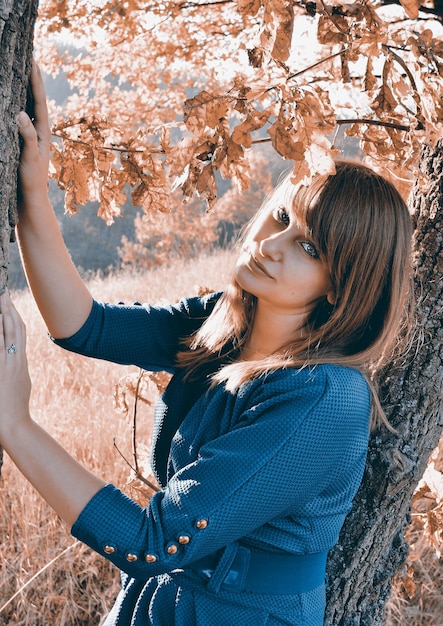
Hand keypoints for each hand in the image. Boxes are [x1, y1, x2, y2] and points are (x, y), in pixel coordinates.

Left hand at [0, 292, 31, 441]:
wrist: (13, 424)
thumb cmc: (14, 409)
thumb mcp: (21, 384)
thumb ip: (17, 371)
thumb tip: (18, 363)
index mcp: (21, 362)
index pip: (20, 334)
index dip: (15, 317)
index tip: (10, 305)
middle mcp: (16, 360)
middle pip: (15, 329)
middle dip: (9, 310)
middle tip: (4, 294)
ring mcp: (8, 364)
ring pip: (8, 334)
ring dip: (4, 315)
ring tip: (1, 300)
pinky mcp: (2, 370)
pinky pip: (0, 346)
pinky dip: (0, 332)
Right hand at [17, 62, 50, 212]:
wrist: (30, 199)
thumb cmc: (31, 180)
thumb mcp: (30, 158)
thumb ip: (27, 137)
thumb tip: (21, 113)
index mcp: (43, 132)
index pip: (38, 102)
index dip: (35, 81)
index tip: (33, 61)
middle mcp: (38, 131)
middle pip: (34, 100)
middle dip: (32, 80)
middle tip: (30, 57)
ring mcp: (30, 136)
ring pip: (27, 108)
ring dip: (24, 90)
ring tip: (21, 71)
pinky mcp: (22, 143)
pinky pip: (19, 120)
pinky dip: (15, 106)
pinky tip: (11, 100)